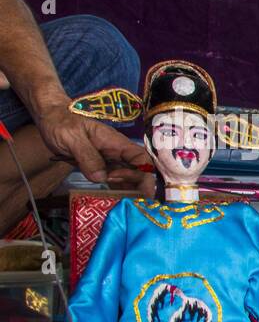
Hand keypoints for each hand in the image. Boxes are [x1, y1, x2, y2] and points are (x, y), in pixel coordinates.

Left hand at [32, 98, 152, 191]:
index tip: (142, 191)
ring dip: (127, 192)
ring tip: (120, 204)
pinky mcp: (100, 168)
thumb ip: (87, 156)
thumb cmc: (61, 121)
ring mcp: (109, 162)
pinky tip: (112, 200)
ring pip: (128, 179)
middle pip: (138, 172)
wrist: (49, 117)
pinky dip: (115, 191)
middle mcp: (117, 153)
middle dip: (137, 187)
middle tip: (126, 200)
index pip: (141, 159)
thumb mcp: (72, 137)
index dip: (145, 175)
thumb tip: (101, 177)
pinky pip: (113, 181)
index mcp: (116, 143)